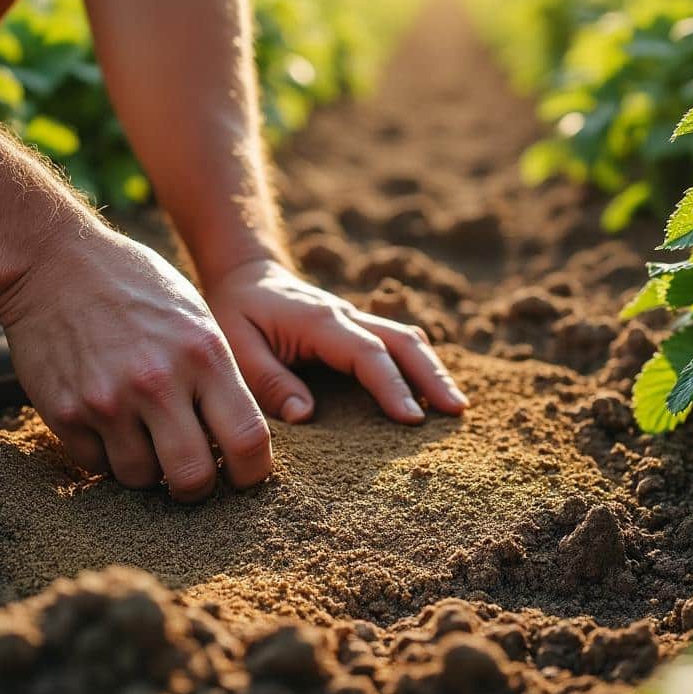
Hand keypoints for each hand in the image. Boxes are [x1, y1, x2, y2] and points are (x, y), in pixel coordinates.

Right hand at [0, 220, 271, 501]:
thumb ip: (218, 377)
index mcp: (204, 355)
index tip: (243, 475)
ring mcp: (108, 402)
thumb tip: (238, 440)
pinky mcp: (66, 413)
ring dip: (148, 470)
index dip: (252, 472)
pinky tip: (108, 424)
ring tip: (144, 437)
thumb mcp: (196, 318)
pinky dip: (107, 456)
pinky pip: (97, 465)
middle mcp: (158, 383)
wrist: (52, 262)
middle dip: (198, 487)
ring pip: (141, 479)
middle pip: (193, 479)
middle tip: (192, 474)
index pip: (248, 441)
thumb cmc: (135, 288)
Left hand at [202, 259, 469, 423]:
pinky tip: (430, 391)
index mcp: (320, 322)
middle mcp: (346, 315)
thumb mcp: (237, 347)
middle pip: (404, 341)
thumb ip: (269, 381)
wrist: (244, 274)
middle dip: (432, 376)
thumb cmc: (236, 313)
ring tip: (455, 406)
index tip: (411, 419)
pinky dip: (420, 364)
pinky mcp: (357, 328)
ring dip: (433, 370)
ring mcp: (356, 319)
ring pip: (408, 339)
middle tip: (456, 411)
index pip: (367, 354)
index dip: (392, 386)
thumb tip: (306, 415)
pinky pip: (398, 342)